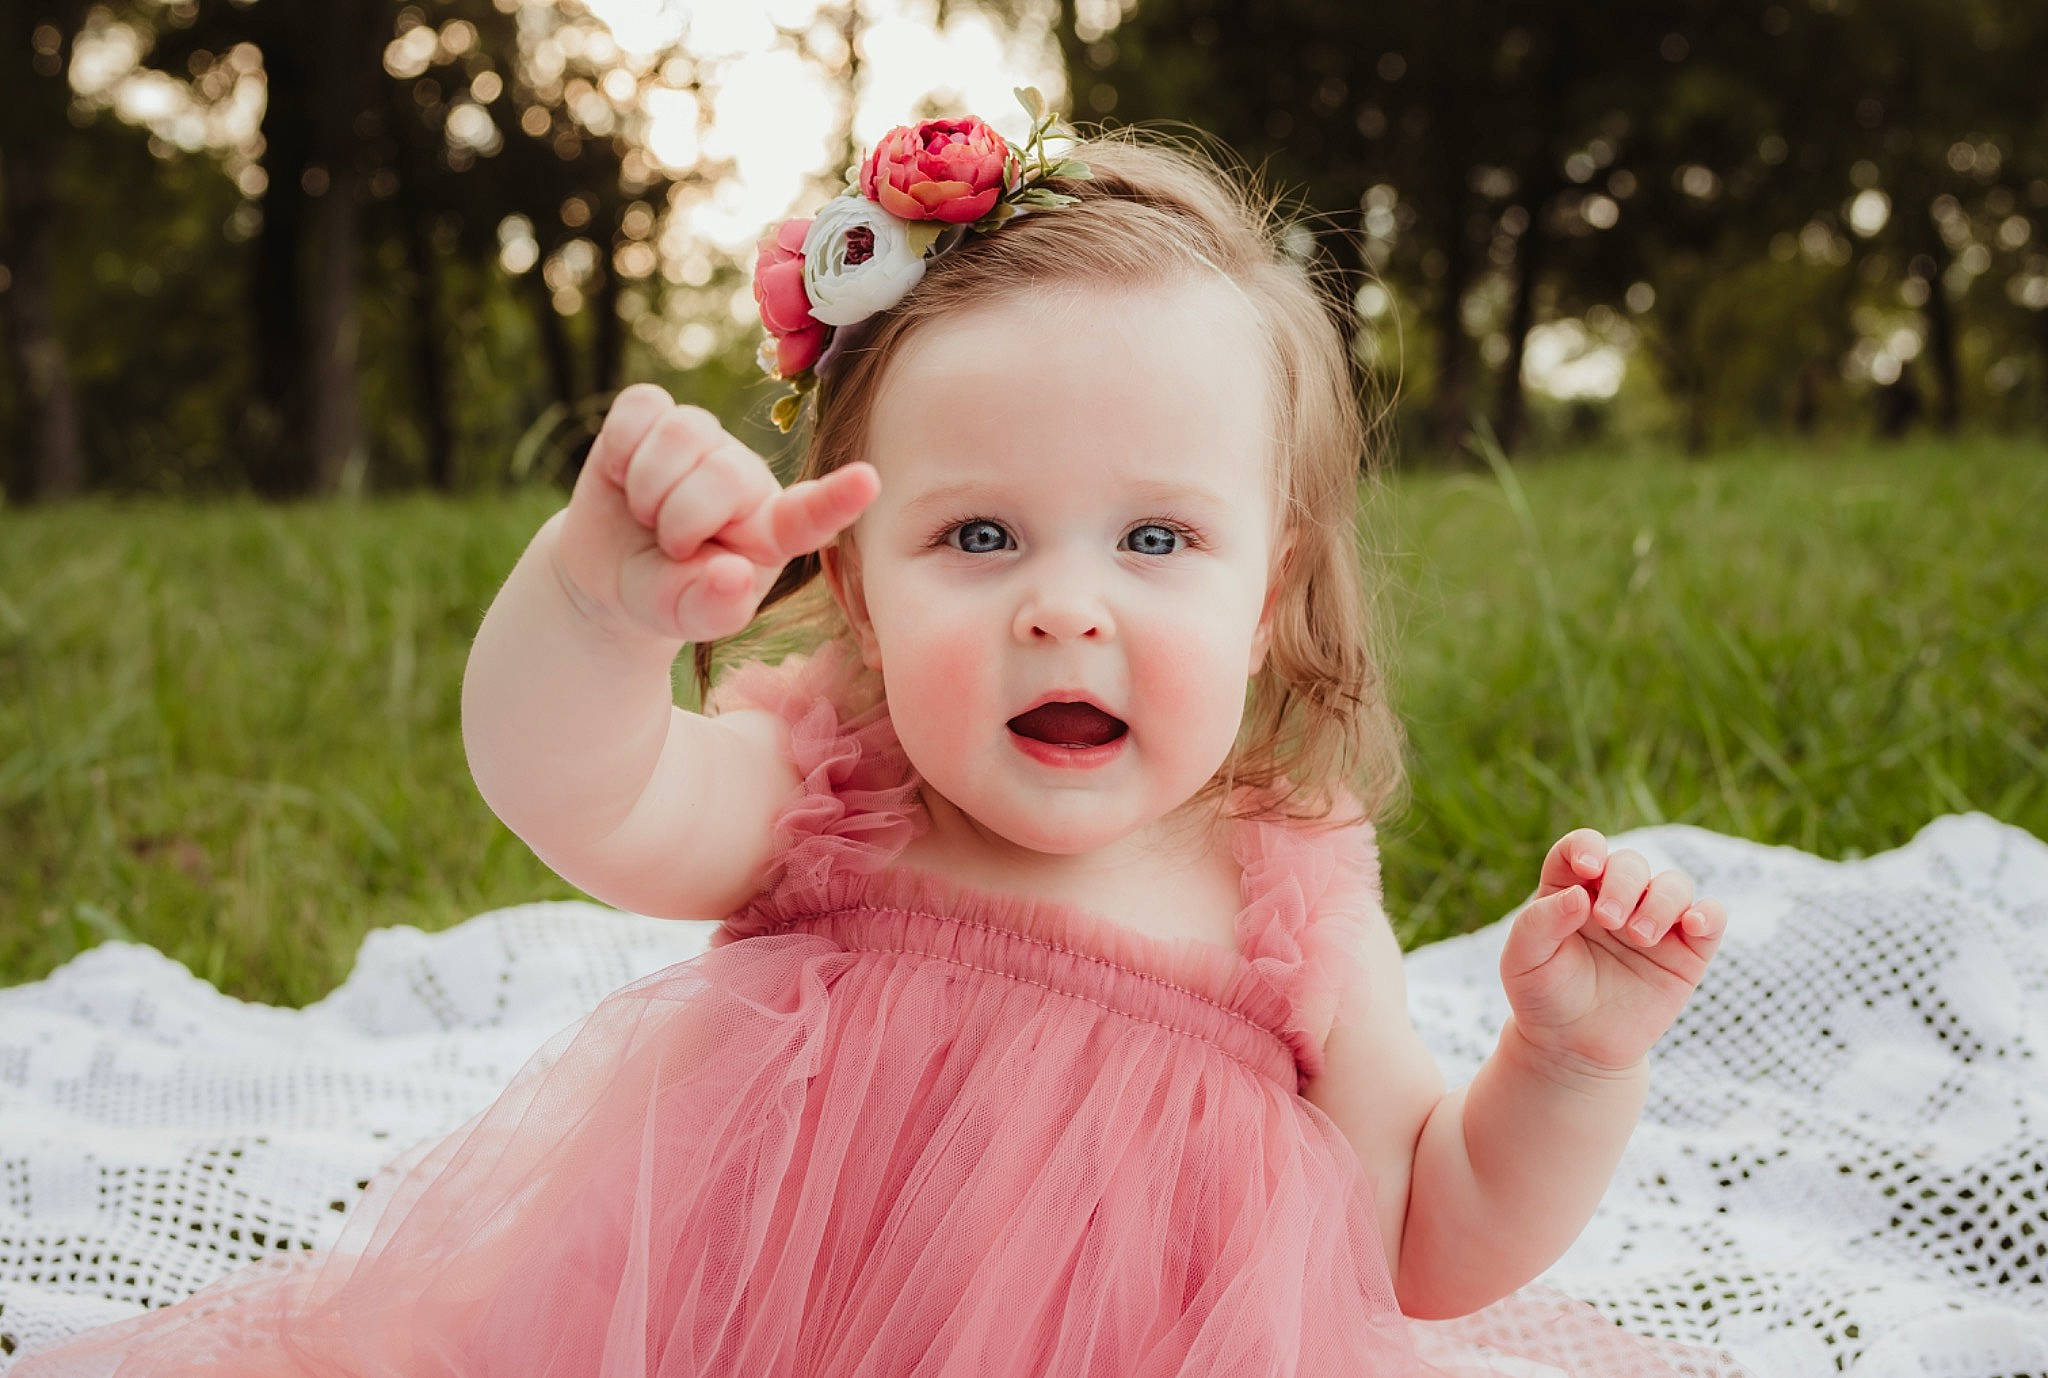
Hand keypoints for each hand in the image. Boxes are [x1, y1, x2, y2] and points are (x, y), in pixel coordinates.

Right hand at [551, 383, 878, 642]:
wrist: (609, 570)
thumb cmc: (664, 594)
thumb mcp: (684, 617)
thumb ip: (713, 608)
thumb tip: (731, 574)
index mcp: (772, 532)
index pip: (812, 515)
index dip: (836, 499)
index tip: (868, 481)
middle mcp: (747, 478)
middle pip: (724, 474)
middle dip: (680, 521)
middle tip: (670, 548)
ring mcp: (705, 439)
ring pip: (683, 436)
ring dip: (648, 490)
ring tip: (648, 516)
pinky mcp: (658, 413)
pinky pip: (642, 410)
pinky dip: (621, 451)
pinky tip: (624, 477)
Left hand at [1497, 829, 1726, 1077]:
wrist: (1573, 1047)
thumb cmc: (1543, 996)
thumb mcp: (1524, 959)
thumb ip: (1540, 922)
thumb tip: (1578, 894)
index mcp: (1571, 888)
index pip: (1583, 847)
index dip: (1588, 846)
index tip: (1588, 868)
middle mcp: (1615, 898)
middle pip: (1630, 864)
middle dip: (1623, 884)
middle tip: (1608, 920)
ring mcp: (1654, 922)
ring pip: (1674, 885)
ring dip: (1660, 902)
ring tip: (1638, 937)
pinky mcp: (1687, 952)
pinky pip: (1711, 918)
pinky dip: (1708, 913)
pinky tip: (1693, 923)